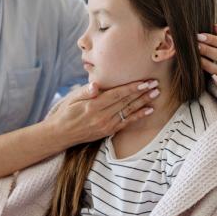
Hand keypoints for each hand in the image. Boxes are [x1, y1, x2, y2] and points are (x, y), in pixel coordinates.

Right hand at [44, 79, 159, 147]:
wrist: (60, 134)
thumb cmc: (65, 113)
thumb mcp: (72, 99)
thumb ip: (85, 91)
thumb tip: (95, 85)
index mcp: (93, 106)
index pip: (116, 95)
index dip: (132, 88)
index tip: (144, 81)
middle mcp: (101, 116)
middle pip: (126, 102)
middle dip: (142, 92)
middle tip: (156, 84)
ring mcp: (106, 125)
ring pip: (129, 111)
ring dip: (144, 102)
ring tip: (156, 94)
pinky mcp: (108, 131)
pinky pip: (126, 122)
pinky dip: (138, 116)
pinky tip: (149, 110)